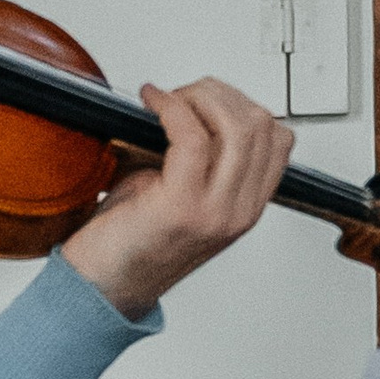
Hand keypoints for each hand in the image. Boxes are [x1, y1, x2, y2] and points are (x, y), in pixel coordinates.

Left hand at [58, 79, 295, 319]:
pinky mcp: (181, 207)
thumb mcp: (185, 195)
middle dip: (218, 94)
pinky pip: (191, 137)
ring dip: (198, 97)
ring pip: (236, 126)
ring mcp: (214, 211)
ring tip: (168, 101)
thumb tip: (196, 104)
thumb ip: (206, 159)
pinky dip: (171, 108)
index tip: (206, 99)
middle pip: (260, 125)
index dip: (242, 104)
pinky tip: (152, 103)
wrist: (101, 285)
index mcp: (245, 208)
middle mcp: (237, 211)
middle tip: (182, 96)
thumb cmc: (131, 240)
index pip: (278, 139)